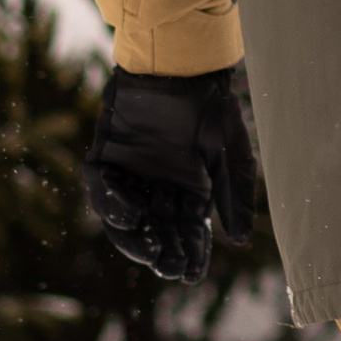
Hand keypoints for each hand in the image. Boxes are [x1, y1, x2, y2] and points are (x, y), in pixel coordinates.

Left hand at [84, 66, 260, 280]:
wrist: (183, 65)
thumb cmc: (211, 105)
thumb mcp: (231, 155)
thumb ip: (233, 195)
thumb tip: (240, 240)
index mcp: (189, 187)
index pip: (187, 231)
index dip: (190, 254)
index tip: (191, 276)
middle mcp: (157, 184)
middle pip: (156, 230)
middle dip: (164, 252)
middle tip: (170, 268)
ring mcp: (130, 171)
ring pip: (125, 219)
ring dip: (135, 238)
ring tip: (150, 251)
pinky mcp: (106, 154)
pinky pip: (101, 189)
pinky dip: (112, 205)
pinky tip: (131, 214)